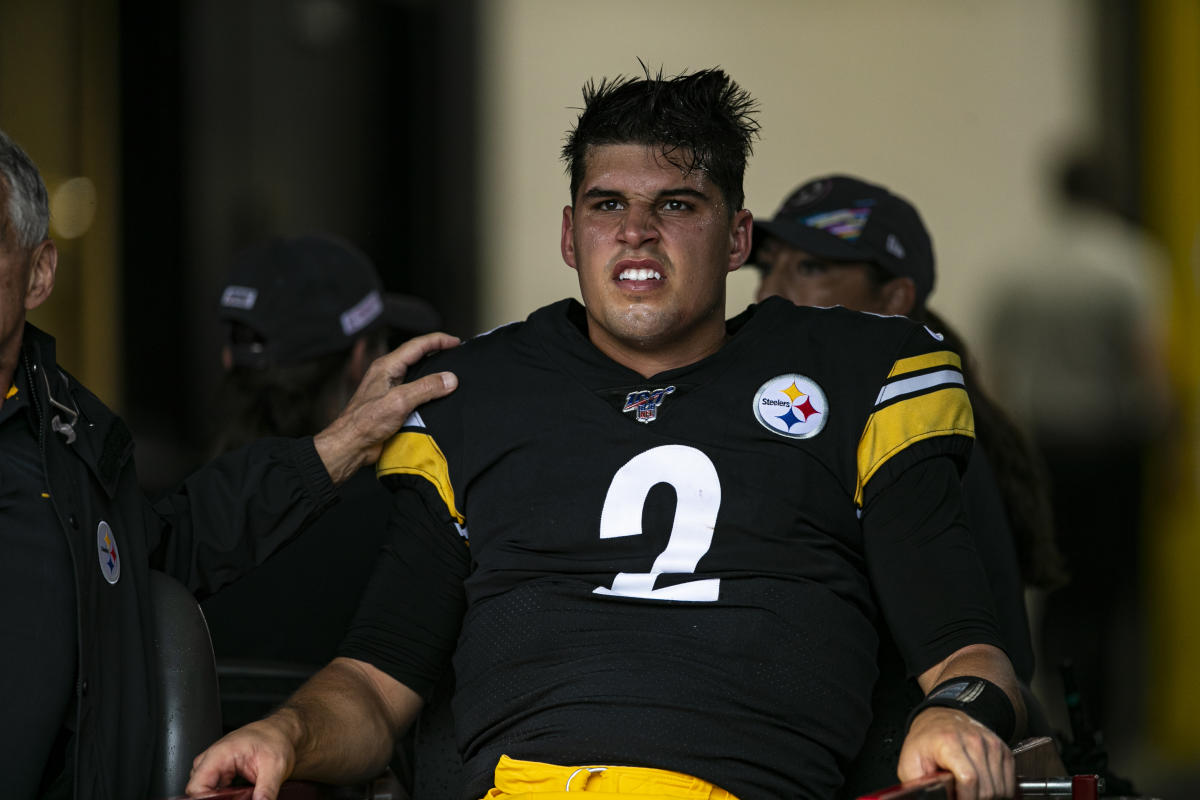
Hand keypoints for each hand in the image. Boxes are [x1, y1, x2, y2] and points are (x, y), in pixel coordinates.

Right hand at [186, 715, 297, 799]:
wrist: (280, 733)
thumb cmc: (275, 740)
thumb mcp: (275, 767)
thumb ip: (266, 790)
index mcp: (219, 754)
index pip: (196, 786)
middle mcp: (211, 759)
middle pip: (198, 791)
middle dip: (215, 799)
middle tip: (239, 797)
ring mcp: (213, 766)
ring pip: (204, 792)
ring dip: (220, 798)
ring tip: (243, 793)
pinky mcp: (219, 773)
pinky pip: (213, 791)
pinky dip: (224, 797)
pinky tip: (239, 795)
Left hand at [314, 332, 459, 484]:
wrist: (351, 445)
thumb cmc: (365, 422)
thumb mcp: (400, 401)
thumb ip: (426, 388)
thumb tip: (450, 379)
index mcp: (386, 366)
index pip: (417, 345)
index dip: (438, 340)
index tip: (456, 342)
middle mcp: (388, 375)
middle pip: (417, 356)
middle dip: (437, 352)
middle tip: (455, 353)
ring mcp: (390, 390)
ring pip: (416, 374)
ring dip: (433, 372)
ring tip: (450, 373)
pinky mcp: (393, 405)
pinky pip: (414, 392)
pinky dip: (428, 391)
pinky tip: (437, 397)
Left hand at [897, 707, 1014, 799]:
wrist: (940, 719)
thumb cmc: (925, 741)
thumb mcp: (910, 761)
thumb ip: (918, 784)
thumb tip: (923, 797)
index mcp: (949, 742)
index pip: (969, 778)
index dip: (965, 799)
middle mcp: (974, 741)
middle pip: (987, 788)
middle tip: (960, 797)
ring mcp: (991, 744)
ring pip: (1000, 789)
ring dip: (987, 798)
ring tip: (969, 793)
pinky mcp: (1003, 750)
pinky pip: (1009, 784)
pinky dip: (998, 792)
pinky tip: (982, 789)